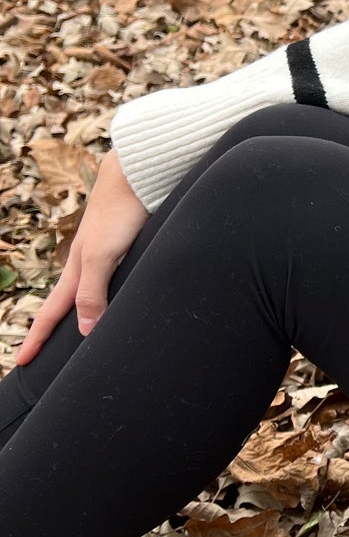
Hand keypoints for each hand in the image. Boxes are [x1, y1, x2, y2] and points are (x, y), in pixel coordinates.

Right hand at [14, 149, 146, 365]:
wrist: (137, 175)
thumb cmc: (119, 213)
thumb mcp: (103, 256)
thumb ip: (94, 292)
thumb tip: (84, 331)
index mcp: (77, 271)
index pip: (52, 313)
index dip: (38, 339)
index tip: (22, 362)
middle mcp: (87, 265)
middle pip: (66, 305)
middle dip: (51, 330)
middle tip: (39, 353)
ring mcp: (104, 255)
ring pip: (87, 293)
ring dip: (77, 314)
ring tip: (73, 334)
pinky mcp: (123, 247)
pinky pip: (108, 281)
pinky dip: (102, 297)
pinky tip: (111, 300)